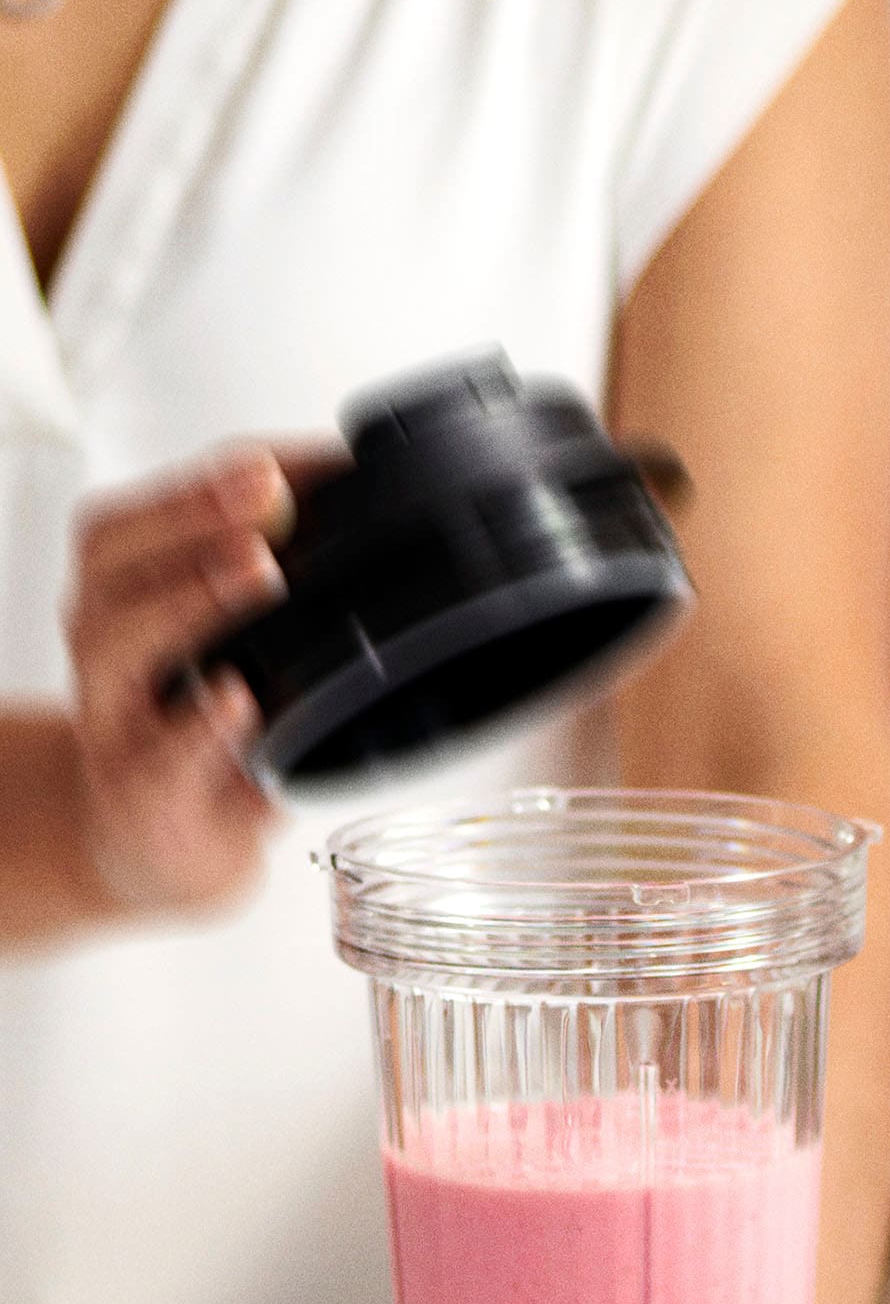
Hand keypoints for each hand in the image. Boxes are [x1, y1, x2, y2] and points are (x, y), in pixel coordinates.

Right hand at [62, 445, 297, 913]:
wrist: (155, 845)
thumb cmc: (201, 733)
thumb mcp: (238, 649)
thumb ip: (280, 588)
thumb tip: (368, 511)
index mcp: (128, 591)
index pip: (155, 509)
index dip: (216, 477)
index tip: (289, 459)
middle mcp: (107, 639)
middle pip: (120, 554)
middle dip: (195, 514)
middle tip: (268, 494)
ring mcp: (116, 715)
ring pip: (126, 637)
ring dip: (196, 597)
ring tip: (260, 570)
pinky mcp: (143, 791)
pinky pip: (162, 753)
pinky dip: (202, 726)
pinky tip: (239, 701)